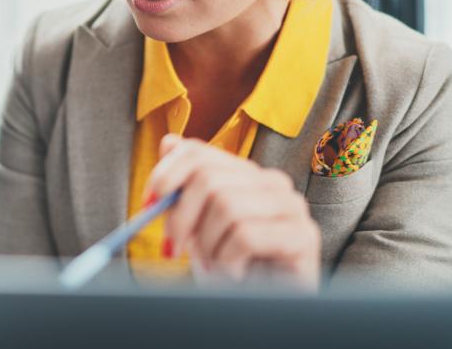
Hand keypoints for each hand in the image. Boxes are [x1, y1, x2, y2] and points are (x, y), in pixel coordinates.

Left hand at [143, 134, 320, 289]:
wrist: (264, 309)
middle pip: (208, 178)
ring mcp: (291, 207)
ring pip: (227, 206)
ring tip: (215, 266)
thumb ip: (185, 188)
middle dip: (181, 217)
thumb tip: (168, 143)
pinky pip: (246, 235)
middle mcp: (271, 182)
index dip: (166, 174)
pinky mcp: (302, 235)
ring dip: (208, 245)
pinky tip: (234, 274)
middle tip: (174, 248)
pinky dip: (228, 261)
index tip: (148, 204)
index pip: (198, 151)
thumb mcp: (198, 226)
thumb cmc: (230, 267)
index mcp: (245, 174)